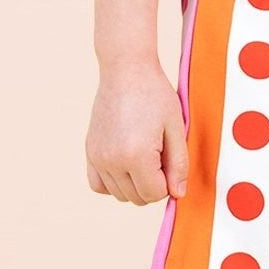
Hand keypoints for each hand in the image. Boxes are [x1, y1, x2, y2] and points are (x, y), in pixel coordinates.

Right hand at [86, 57, 188, 204]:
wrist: (126, 70)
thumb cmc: (155, 95)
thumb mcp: (176, 128)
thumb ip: (179, 164)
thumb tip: (177, 194)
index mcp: (136, 155)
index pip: (155, 194)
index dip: (168, 183)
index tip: (170, 160)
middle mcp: (112, 160)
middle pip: (137, 198)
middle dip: (153, 184)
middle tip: (159, 154)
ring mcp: (97, 157)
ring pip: (119, 194)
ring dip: (135, 184)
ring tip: (144, 155)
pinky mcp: (90, 151)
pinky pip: (99, 185)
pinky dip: (114, 183)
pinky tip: (126, 165)